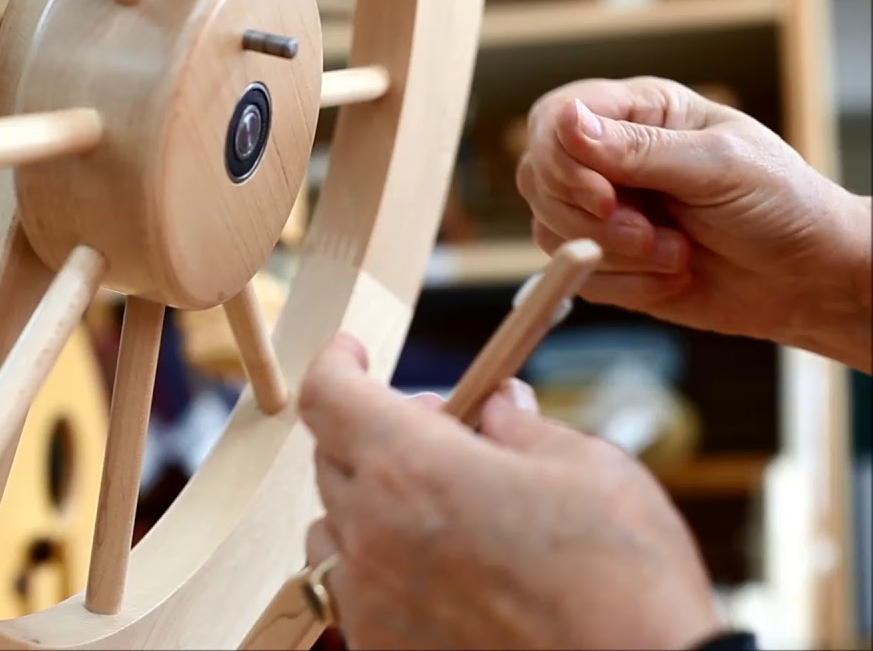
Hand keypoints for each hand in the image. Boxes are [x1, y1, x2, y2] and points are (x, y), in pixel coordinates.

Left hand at [298, 335, 721, 649]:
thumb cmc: (625, 585)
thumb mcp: (591, 470)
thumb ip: (524, 428)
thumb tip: (498, 406)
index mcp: (413, 468)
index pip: (329, 395)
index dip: (336, 362)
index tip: (352, 352)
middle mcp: (372, 534)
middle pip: (332, 457)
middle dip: (376, 429)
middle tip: (441, 432)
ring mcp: (371, 602)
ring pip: (332, 529)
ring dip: (367, 503)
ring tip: (435, 507)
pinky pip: (352, 595)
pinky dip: (378, 569)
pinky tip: (438, 572)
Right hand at [518, 76, 871, 371]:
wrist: (807, 278)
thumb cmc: (780, 204)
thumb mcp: (717, 165)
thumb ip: (637, 149)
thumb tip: (566, 122)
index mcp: (639, 112)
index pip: (554, 119)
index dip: (561, 160)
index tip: (603, 197)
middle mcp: (610, 157)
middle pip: (539, 178)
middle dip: (591, 219)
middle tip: (648, 235)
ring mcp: (603, 211)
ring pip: (550, 230)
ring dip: (613, 255)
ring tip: (676, 255)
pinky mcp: (605, 260)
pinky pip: (576, 276)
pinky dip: (625, 284)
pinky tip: (673, 275)